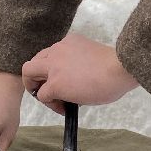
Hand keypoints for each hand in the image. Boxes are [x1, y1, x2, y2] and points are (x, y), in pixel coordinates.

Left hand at [21, 33, 138, 112]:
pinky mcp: (55, 83)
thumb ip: (79, 63)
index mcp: (69, 42)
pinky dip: (51, 104)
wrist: (120, 68)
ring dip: (39, 89)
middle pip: (33, 62)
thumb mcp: (93, 56)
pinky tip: (65, 108)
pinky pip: (42, 95)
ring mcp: (54, 66)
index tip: (64, 80)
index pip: (50, 54)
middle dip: (37, 78)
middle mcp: (57, 50)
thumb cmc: (117, 66)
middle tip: (49, 91)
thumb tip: (78, 82)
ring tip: (56, 101)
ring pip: (29, 74)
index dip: (52, 69)